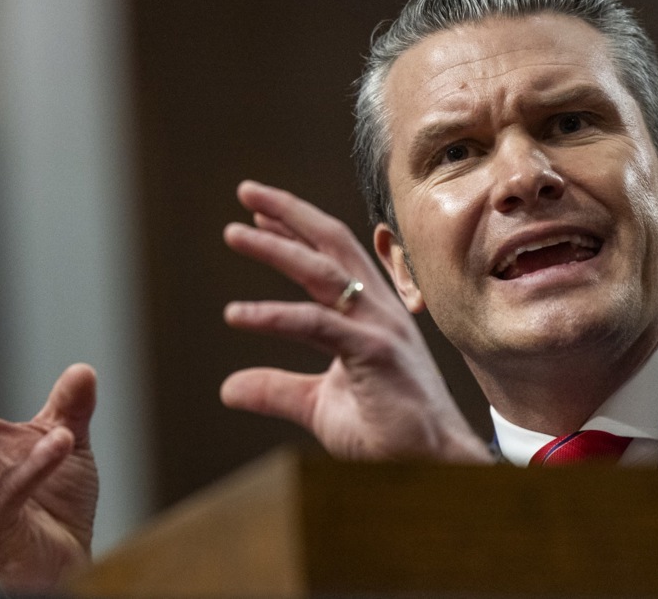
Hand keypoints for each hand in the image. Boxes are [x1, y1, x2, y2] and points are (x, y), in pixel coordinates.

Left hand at [222, 181, 490, 463]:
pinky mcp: (374, 352)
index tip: (259, 214)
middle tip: (246, 191)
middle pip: (330, 245)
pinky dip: (273, 316)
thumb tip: (228, 387)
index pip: (331, 258)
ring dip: (277, 247)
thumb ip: (276, 389)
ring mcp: (378, 327)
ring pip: (322, 272)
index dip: (296, 231)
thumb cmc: (387, 432)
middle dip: (288, 213)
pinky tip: (236, 315)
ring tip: (234, 233)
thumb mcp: (318, 406)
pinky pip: (316, 324)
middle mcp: (377, 310)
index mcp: (370, 314)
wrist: (430, 466)